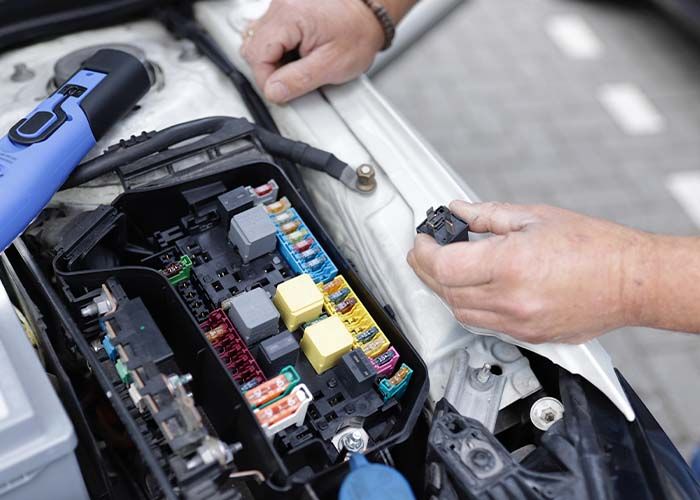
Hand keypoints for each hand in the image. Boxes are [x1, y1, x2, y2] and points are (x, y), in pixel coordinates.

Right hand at [241, 0, 385, 102]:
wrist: (372, 12)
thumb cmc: (359, 32)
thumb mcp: (331, 65)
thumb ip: (298, 80)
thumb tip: (273, 91)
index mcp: (289, 17)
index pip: (257, 56)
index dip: (266, 80)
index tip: (281, 92)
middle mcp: (281, 5)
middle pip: (253, 46)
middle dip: (268, 69)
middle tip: (290, 80)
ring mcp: (283, 4)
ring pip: (259, 39)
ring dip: (272, 58)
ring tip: (296, 65)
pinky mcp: (287, 7)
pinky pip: (271, 30)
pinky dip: (279, 46)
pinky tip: (295, 53)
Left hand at [407, 201, 655, 343]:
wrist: (633, 282)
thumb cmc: (596, 248)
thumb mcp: (535, 217)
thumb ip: (488, 215)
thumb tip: (459, 211)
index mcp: (511, 265)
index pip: (445, 265)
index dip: (424, 251)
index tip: (422, 240)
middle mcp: (512, 300)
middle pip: (446, 291)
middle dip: (427, 269)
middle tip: (425, 250)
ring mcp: (519, 323)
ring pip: (460, 313)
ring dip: (445, 290)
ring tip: (445, 268)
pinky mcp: (528, 336)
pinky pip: (483, 324)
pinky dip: (468, 306)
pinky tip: (470, 288)